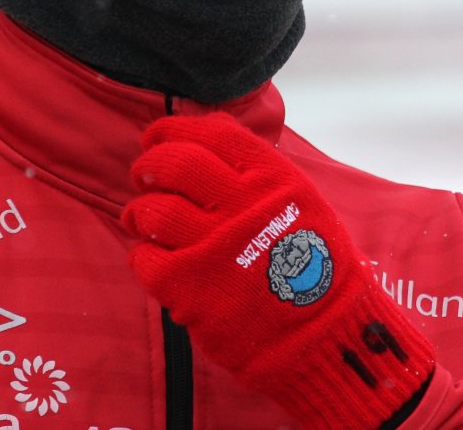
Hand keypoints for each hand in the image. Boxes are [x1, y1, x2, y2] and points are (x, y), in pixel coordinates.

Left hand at [122, 113, 434, 427]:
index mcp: (274, 178)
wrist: (323, 336)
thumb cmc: (312, 267)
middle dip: (150, 163)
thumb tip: (207, 127)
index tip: (158, 136)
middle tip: (145, 173)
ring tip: (143, 219)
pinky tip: (157, 259)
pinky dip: (143, 255)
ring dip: (139, 211)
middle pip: (175, 162)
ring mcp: (214, 247)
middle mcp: (244, 205)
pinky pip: (144, 258)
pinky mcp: (189, 288)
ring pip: (151, 210)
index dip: (174, 129)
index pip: (211, 133)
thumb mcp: (301, 201)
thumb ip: (256, 167)